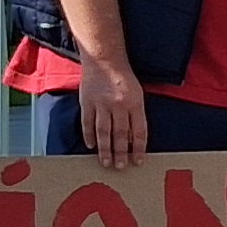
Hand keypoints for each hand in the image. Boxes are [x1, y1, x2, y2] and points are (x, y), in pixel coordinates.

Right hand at [76, 54, 148, 170]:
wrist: (104, 59)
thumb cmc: (124, 78)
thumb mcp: (137, 94)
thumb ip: (136, 115)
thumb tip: (133, 140)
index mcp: (135, 103)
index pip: (139, 131)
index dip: (139, 148)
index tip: (138, 161)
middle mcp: (119, 105)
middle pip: (121, 134)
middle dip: (121, 153)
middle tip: (120, 167)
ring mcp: (101, 104)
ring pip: (103, 132)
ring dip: (105, 149)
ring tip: (106, 163)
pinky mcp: (87, 102)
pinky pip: (87, 123)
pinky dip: (88, 135)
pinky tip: (90, 146)